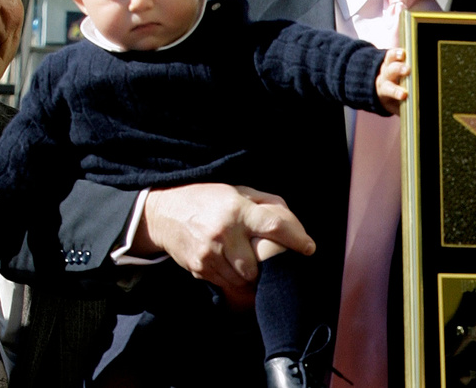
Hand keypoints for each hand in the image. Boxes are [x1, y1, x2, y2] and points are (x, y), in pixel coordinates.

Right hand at [136, 184, 314, 289]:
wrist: (166, 212)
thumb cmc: (210, 199)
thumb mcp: (240, 191)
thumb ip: (268, 204)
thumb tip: (294, 225)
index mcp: (237, 209)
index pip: (274, 226)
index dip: (297, 239)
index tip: (309, 248)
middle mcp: (224, 232)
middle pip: (259, 264)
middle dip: (271, 267)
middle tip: (276, 263)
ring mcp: (209, 254)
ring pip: (243, 280)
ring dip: (254, 278)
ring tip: (257, 267)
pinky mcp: (199, 268)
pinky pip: (227, 284)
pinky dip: (237, 281)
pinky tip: (237, 269)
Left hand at [377, 48, 409, 114]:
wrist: (380, 87)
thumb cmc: (394, 100)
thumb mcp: (397, 107)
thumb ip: (405, 108)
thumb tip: (420, 111)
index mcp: (386, 90)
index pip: (391, 91)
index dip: (397, 92)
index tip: (404, 94)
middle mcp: (386, 77)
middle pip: (391, 72)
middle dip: (399, 70)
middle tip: (407, 70)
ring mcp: (387, 66)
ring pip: (390, 60)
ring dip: (397, 57)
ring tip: (404, 56)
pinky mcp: (390, 58)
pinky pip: (391, 53)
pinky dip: (397, 51)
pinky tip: (404, 51)